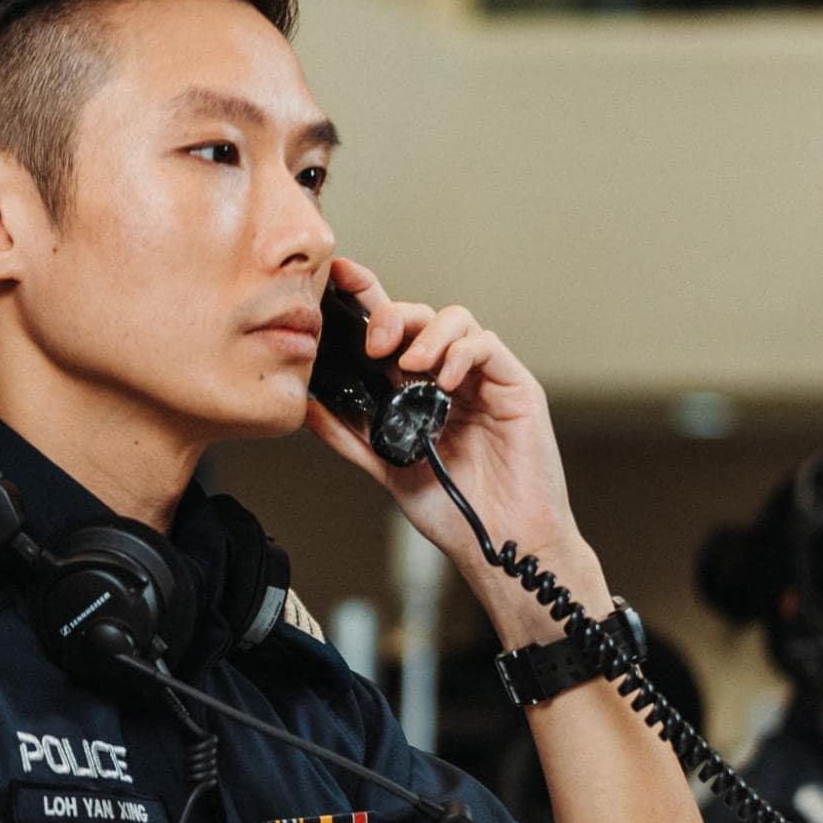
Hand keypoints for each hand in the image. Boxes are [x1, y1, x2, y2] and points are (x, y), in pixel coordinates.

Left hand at [305, 258, 604, 630]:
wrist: (498, 544)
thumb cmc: (453, 509)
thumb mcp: (386, 466)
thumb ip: (348, 434)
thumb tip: (305, 405)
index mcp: (417, 389)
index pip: (390, 332)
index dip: (366, 298)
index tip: (338, 278)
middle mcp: (450, 377)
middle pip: (420, 316)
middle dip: (392, 315)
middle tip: (374, 342)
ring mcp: (483, 379)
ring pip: (456, 320)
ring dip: (427, 333)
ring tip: (410, 363)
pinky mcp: (516, 385)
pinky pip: (488, 346)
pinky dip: (462, 352)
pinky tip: (444, 379)